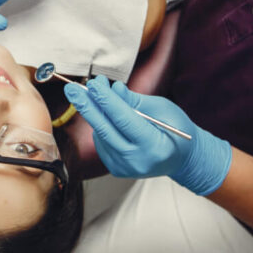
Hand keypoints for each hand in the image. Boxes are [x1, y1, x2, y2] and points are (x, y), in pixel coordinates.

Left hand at [65, 76, 232, 195]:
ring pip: (101, 135)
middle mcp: (138, 161)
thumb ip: (135, 101)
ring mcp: (125, 168)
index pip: (125, 120)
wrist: (182, 158)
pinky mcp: (117, 169)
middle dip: (87, 106)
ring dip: (94, 112)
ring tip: (96, 93)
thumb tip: (112, 89)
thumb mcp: (163, 109)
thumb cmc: (175, 129)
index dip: (108, 100)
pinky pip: (101, 143)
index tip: (94, 84)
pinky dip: (101, 126)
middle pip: (105, 130)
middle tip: (71, 88)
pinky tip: (107, 115)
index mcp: (155, 146)